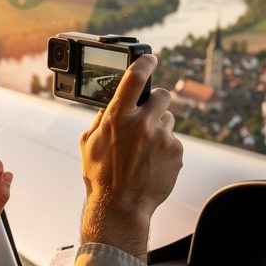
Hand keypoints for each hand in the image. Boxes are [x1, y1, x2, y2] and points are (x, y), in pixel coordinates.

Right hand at [79, 54, 182, 258]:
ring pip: (169, 120)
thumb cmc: (100, 176)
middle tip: (148, 115)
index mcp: (118, 117)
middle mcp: (142, 123)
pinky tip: (153, 163)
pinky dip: (166, 149)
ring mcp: (162, 138)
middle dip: (156, 103)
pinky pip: (174, 141)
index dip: (145, 62)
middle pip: (162, 95)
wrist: (120, 207)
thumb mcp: (89, 143)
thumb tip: (110, 106)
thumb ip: (101, 120)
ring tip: (145, 149)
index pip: (135, 78)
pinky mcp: (176, 152)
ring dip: (160, 129)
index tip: (150, 58)